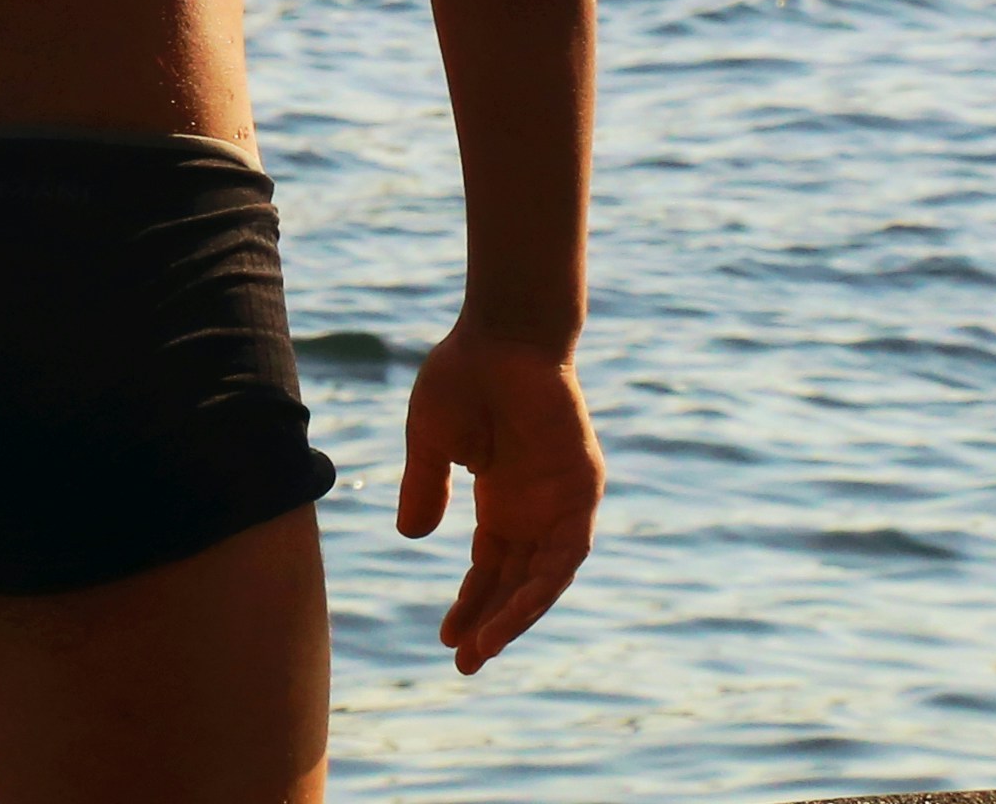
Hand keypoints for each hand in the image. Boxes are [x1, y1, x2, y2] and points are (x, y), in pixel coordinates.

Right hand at [397, 325, 597, 674]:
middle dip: (491, 623)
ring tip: (481, 650)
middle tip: (464, 663)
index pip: (492, 566)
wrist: (506, 332)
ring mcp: (563, 500)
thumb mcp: (432, 441)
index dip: (471, 603)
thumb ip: (425, 487)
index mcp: (501, 497)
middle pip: (517, 582)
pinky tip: (515, 611)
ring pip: (543, 578)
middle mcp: (535, 507)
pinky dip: (542, 585)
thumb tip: (412, 538)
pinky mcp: (583, 489)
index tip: (447, 637)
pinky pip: (566, 552)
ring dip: (515, 616)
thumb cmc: (465, 373)